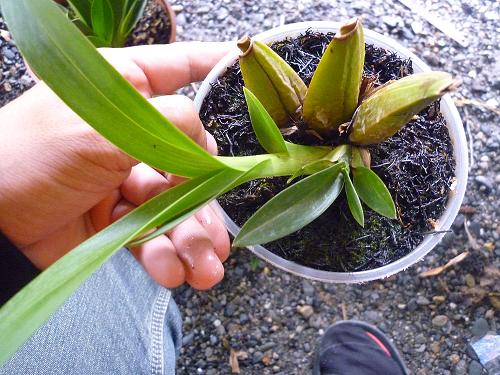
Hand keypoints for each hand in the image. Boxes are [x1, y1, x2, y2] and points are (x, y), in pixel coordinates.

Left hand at [0, 42, 231, 289]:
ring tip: (204, 268)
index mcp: (123, 91)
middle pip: (190, 157)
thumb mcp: (100, 131)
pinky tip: (174, 272)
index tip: (248, 64)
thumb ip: (166, 127)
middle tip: (219, 235)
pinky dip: (167, 256)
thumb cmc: (31, 158)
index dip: (213, 66)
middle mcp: (130, 132)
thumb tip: (206, 141)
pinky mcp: (119, 218)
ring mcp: (126, 177)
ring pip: (178, 204)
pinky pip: (155, 235)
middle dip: (206, 200)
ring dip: (194, 238)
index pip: (177, 68)